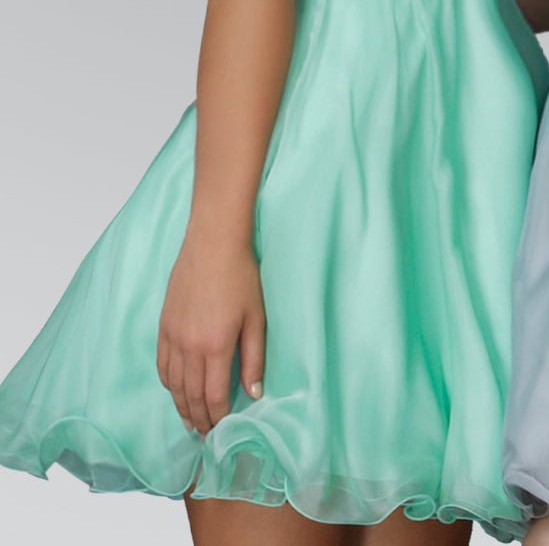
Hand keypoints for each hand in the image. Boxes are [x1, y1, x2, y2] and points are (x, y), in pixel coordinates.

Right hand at [157, 228, 264, 435]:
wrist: (213, 242)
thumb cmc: (241, 276)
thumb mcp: (256, 318)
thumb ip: (254, 358)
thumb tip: (254, 393)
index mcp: (215, 346)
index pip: (214, 397)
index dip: (218, 419)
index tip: (222, 433)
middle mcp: (189, 346)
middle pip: (191, 395)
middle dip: (199, 419)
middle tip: (205, 435)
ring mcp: (173, 335)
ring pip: (173, 383)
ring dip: (181, 406)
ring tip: (190, 420)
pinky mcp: (164, 323)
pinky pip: (162, 363)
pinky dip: (168, 382)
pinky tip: (175, 389)